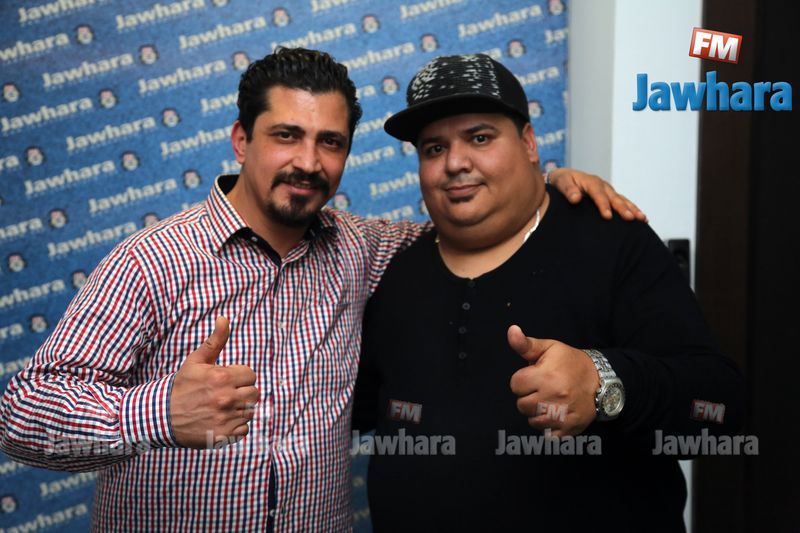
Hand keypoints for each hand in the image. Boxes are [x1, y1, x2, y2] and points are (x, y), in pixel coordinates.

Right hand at [170, 316, 258, 447]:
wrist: (161, 417)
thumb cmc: (181, 387)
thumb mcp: (196, 361)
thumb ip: (215, 341)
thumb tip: (224, 318)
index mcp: (222, 378)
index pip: (251, 375)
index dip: (240, 377)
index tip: (227, 380)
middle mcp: (226, 399)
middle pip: (254, 393)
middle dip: (242, 392)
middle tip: (225, 394)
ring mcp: (226, 418)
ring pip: (250, 411)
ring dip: (239, 409)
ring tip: (221, 408)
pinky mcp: (224, 436)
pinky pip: (244, 429)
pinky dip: (235, 427)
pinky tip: (221, 421)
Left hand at [507, 325, 598, 436]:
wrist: (600, 380)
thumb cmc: (570, 362)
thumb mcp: (549, 348)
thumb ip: (526, 344)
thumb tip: (512, 331)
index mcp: (545, 376)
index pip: (515, 385)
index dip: (522, 380)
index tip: (534, 377)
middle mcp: (553, 397)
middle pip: (522, 405)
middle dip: (528, 396)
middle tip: (542, 389)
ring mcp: (562, 415)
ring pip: (532, 421)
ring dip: (537, 413)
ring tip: (548, 401)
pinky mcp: (570, 428)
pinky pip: (547, 435)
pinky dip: (548, 427)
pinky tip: (555, 415)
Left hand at [547, 168, 647, 221]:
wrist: (565, 177)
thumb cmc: (562, 180)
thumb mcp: (561, 182)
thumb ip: (568, 190)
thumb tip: (575, 198)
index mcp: (591, 182)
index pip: (598, 194)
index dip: (603, 204)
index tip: (607, 216)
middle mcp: (602, 185)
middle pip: (614, 197)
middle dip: (623, 208)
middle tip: (630, 218)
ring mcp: (608, 191)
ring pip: (622, 200)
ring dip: (632, 209)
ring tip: (642, 219)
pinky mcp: (610, 197)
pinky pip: (623, 203)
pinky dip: (632, 209)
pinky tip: (641, 219)